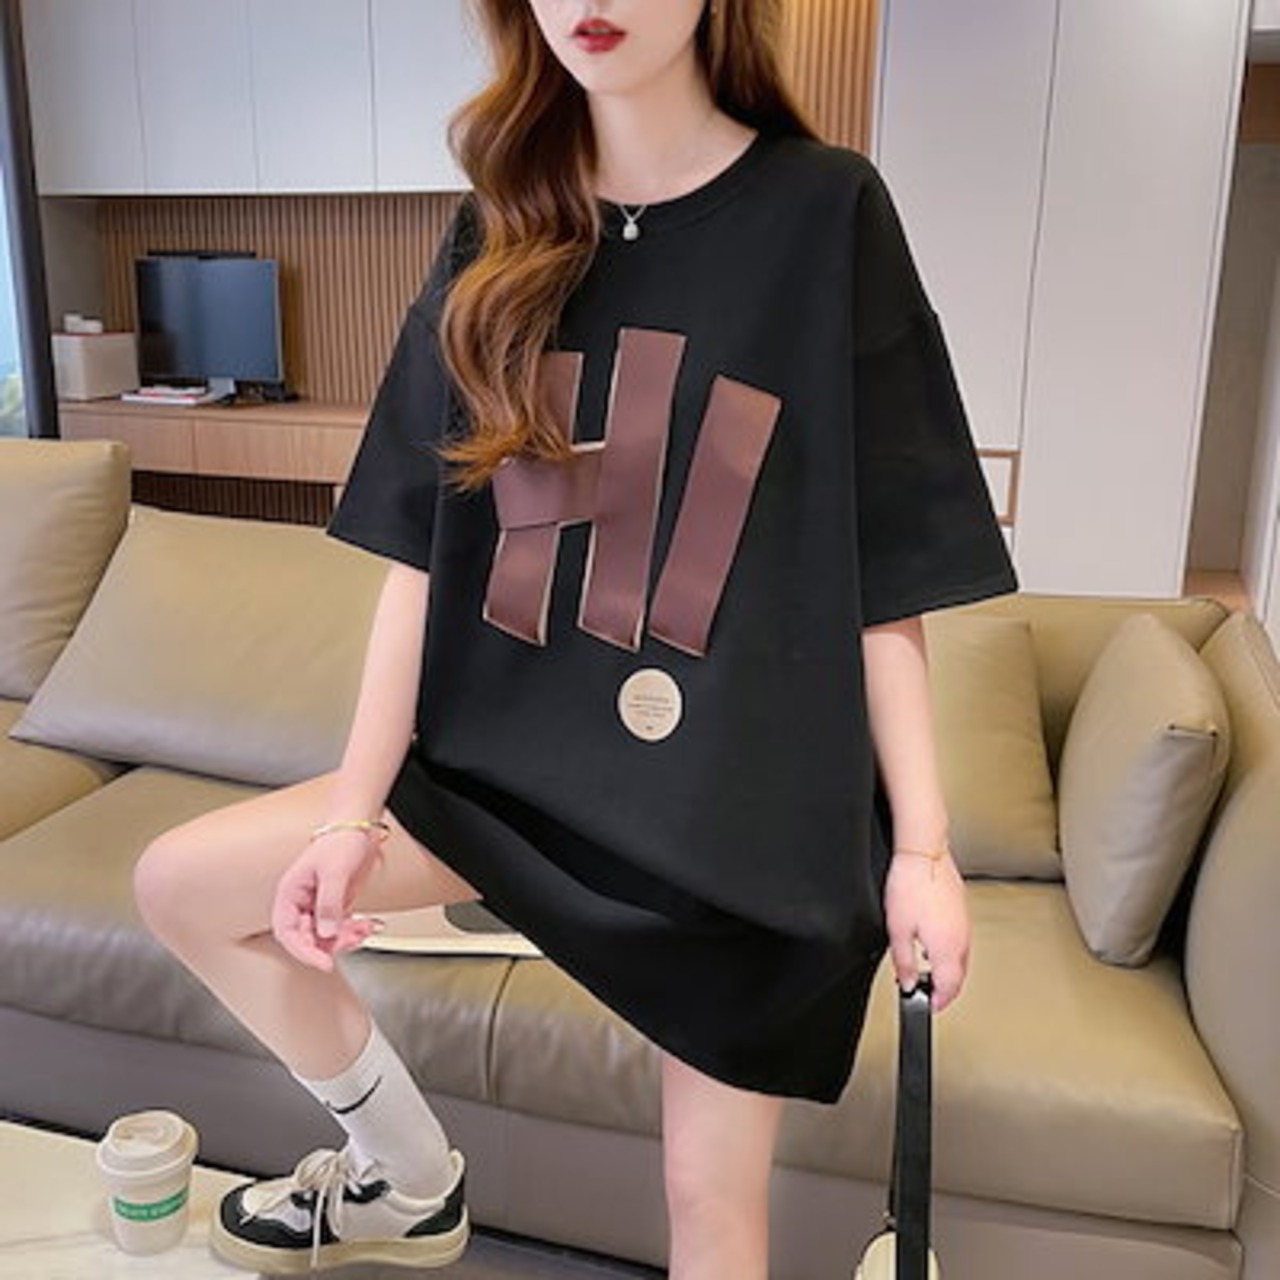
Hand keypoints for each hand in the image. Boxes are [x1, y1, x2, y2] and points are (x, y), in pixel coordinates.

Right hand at [271, 830, 383, 970]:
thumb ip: (329, 904)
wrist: (359, 829)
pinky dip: (353, 932)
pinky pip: (339, 929)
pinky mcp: (333, 907)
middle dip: (330, 944)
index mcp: (289, 893)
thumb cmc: (340, 841)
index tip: (324, 962)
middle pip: (307, 939)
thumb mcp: (335, 872)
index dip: (303, 951)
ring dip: (345, 939)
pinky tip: (366, 926)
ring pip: (325, 937)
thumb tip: (326, 933)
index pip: (288, 932)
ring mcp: (317, 907)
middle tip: (353, 939)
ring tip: (364, 929)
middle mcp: (300, 903)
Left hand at [883, 850, 969, 1012]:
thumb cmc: (910, 885)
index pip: (949, 987)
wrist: (923, 854)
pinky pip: (960, 941)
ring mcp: (964, 924)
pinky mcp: (962, 911)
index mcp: (947, 948)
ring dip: (947, 971)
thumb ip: (904, 962)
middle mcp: (961, 938)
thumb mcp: (898, 930)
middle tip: (927, 994)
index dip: (937, 1002)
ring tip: (928, 973)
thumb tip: (907, 982)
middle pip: (958, 976)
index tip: (926, 1005)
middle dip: (944, 989)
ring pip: (961, 959)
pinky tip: (934, 945)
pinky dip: (950, 952)